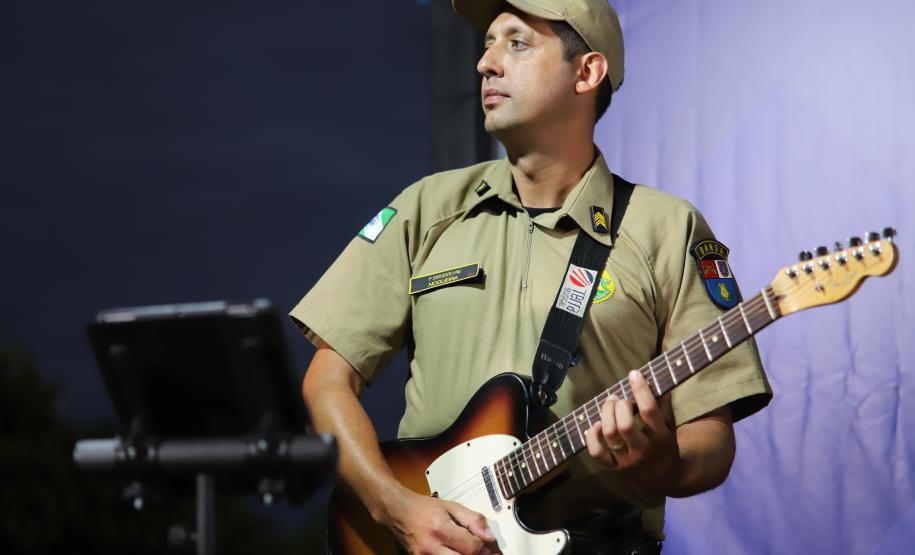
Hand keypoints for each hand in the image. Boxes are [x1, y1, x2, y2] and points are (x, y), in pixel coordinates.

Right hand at [379, 488, 496, 553]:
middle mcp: (430, 546)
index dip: (483, 548)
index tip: (486, 544)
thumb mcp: (452, 506)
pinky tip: (455, 553)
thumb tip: (488, 537)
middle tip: (481, 552)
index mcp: (440, 528)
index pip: (471, 547)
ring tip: (468, 551)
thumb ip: (473, 520)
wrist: (399, 512)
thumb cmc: (424, 508)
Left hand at [584, 370, 681, 494]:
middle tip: (619, 398)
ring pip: (610, 434)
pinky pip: (596, 452)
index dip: (640, 390)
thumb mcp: (670, 426)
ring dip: (605, 414)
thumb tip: (655, 377)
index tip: (634, 374)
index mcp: (661, 437)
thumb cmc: (665, 445)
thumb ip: (663, 403)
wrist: (665, 478)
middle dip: (619, 405)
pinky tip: (595, 426)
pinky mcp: (613, 467)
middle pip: (625, 425)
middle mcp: (643, 450)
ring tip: (609, 403)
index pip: (649, 411)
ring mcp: (627, 460)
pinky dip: (591, 436)